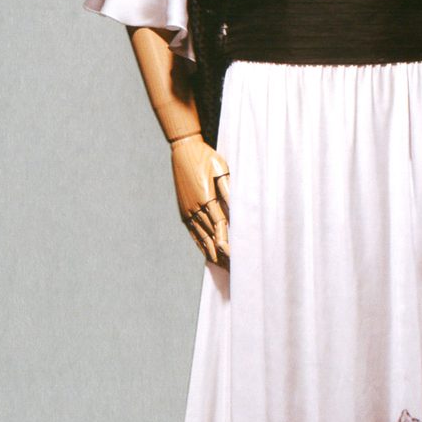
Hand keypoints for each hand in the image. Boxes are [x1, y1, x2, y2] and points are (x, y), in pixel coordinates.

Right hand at [170, 134, 230, 270]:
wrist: (183, 150)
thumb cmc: (206, 157)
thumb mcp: (221, 168)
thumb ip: (229, 188)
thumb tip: (238, 206)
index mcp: (205, 198)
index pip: (220, 226)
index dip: (227, 242)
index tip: (235, 256)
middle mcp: (195, 208)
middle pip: (212, 237)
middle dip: (223, 254)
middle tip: (235, 270)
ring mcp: (188, 211)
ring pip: (202, 239)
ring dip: (213, 254)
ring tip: (225, 269)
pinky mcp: (184, 212)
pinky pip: (194, 234)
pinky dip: (202, 246)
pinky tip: (209, 256)